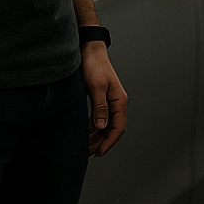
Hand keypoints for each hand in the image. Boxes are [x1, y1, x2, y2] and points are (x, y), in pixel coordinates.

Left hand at [79, 41, 127, 156]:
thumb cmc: (93, 65)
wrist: (88, 49)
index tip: (99, 153)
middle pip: (112, 128)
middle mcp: (116, 102)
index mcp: (119, 100)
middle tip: (89, 154)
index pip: (118, 127)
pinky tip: (84, 133)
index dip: (109, 142)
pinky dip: (92, 128)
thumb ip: (99, 107)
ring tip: (86, 147)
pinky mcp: (100, 98)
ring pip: (105, 125)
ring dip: (96, 137)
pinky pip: (98, 118)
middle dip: (102, 142)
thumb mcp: (96, 86)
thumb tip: (101, 127)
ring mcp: (108, 101)